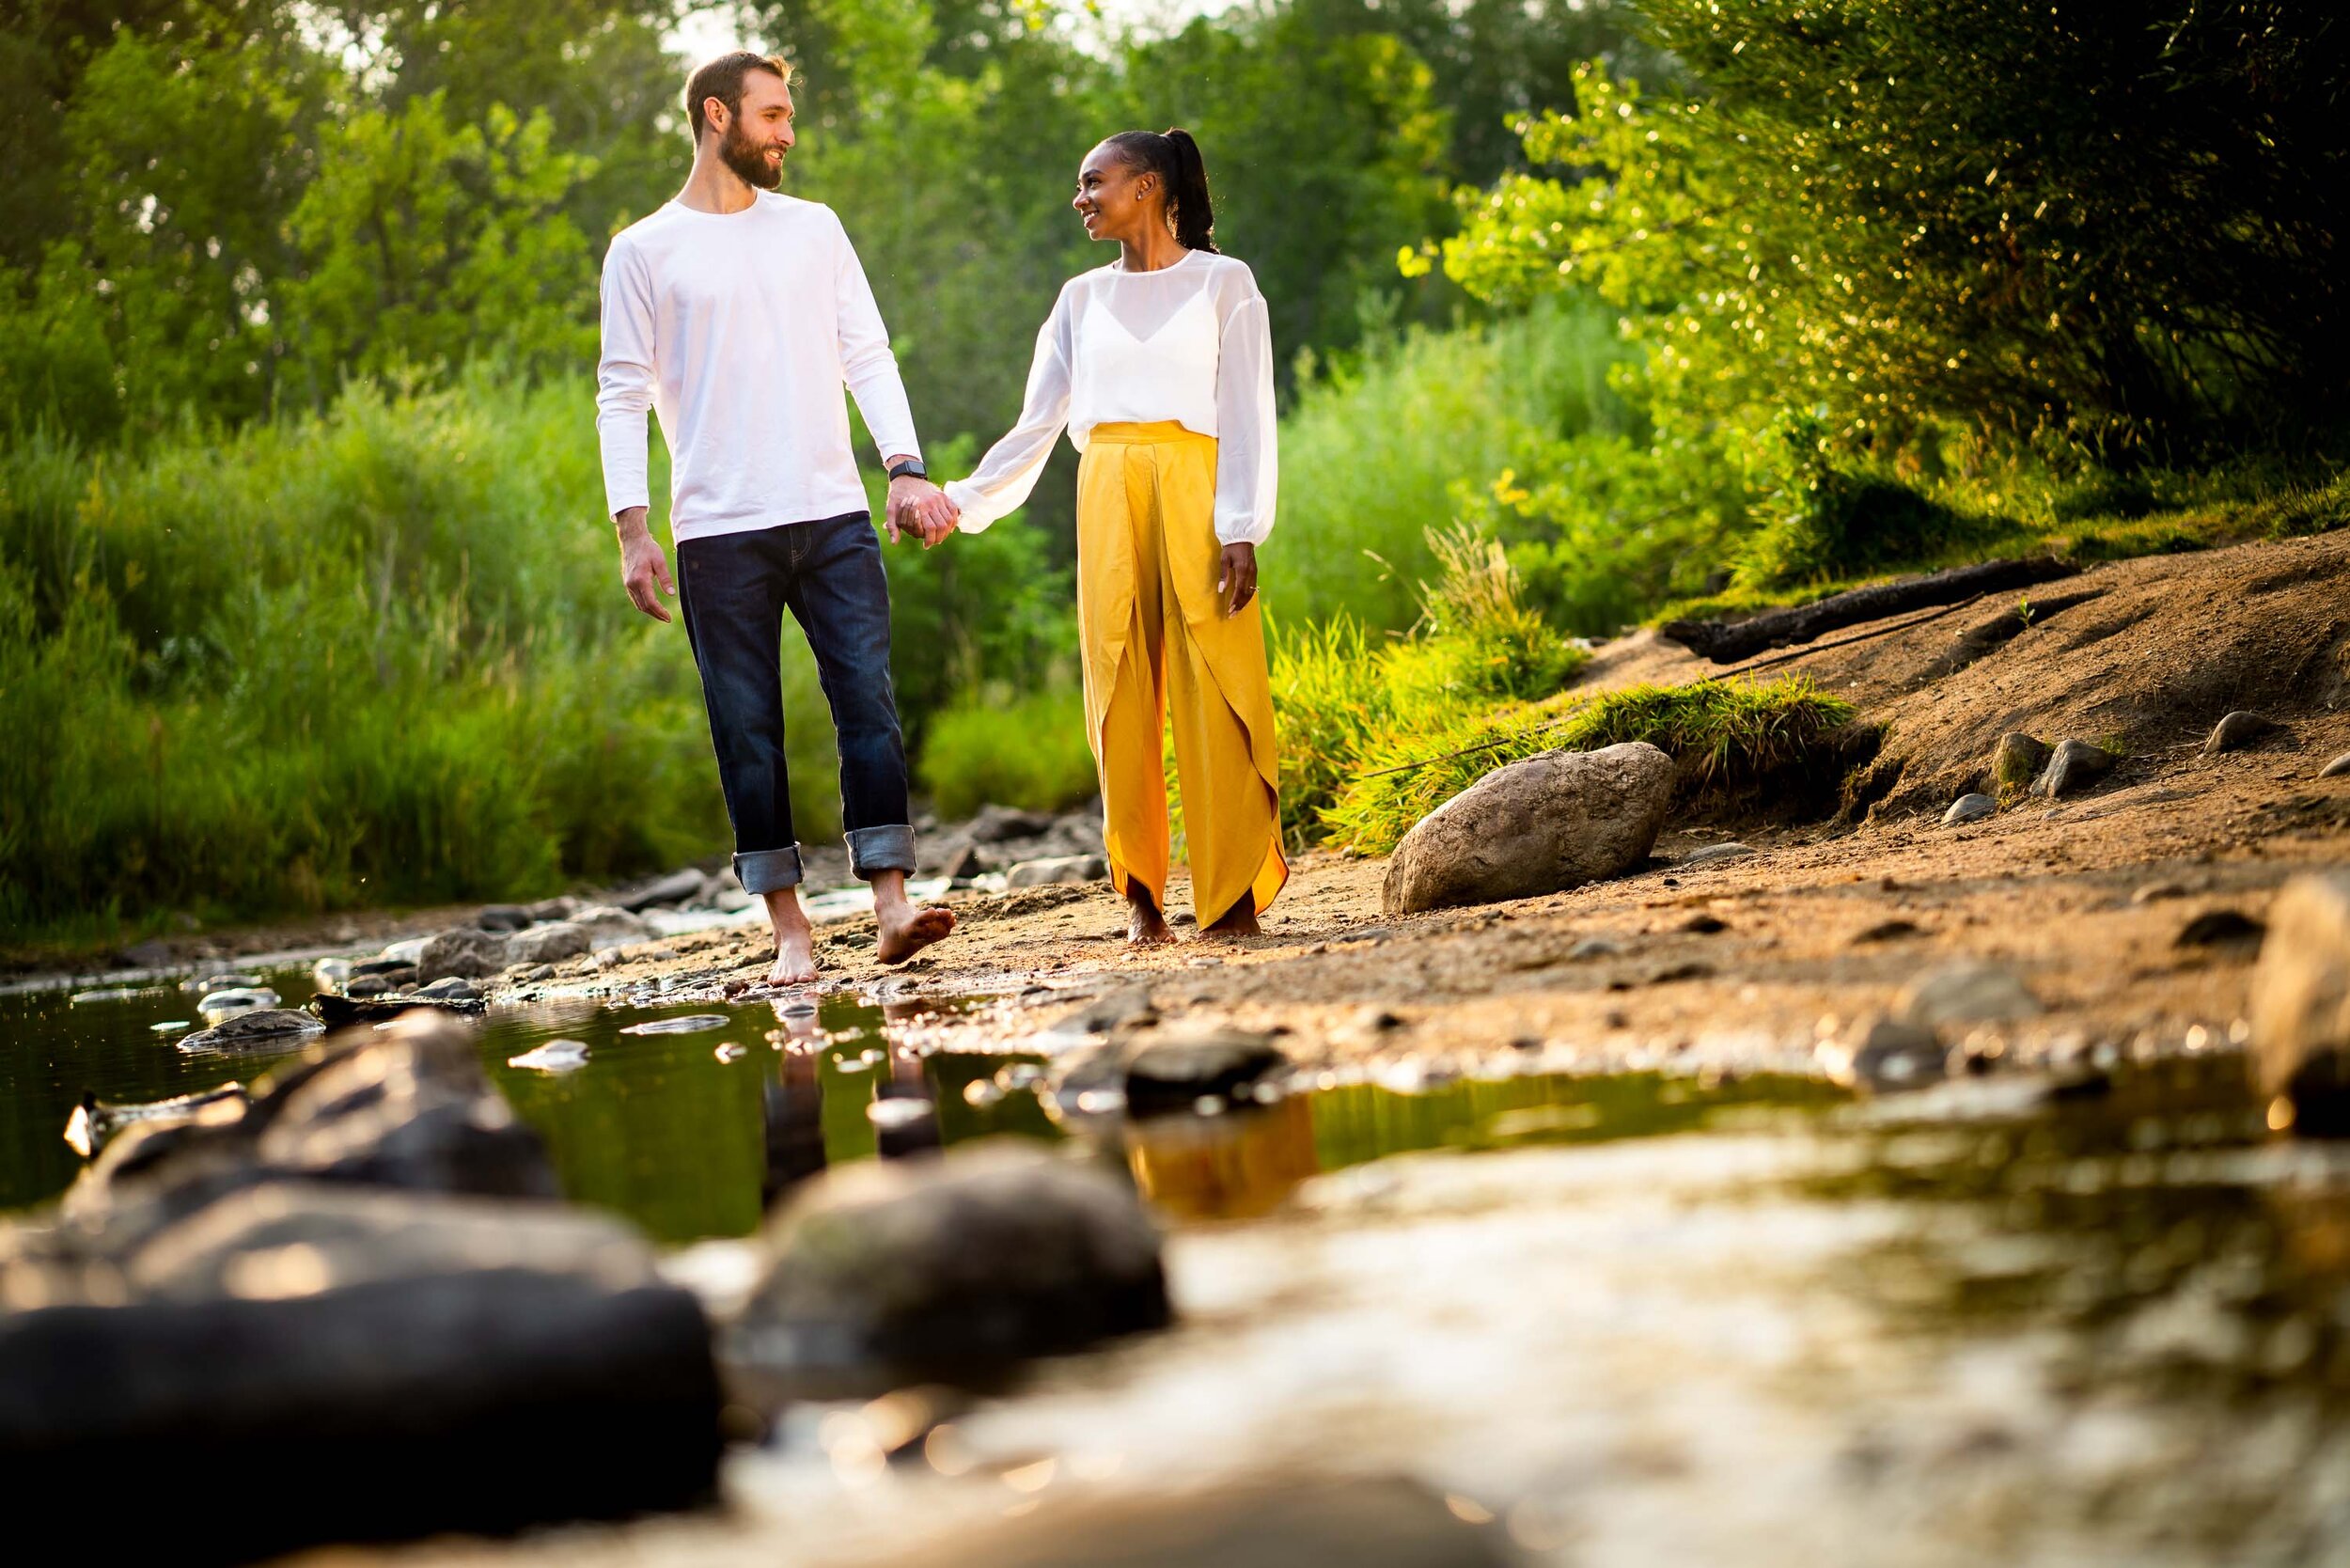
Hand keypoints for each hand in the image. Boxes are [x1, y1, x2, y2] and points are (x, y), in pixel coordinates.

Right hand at [614, 507, 674, 622]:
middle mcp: (631, 584)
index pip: (650, 602)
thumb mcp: (660, 561)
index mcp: (640, 579)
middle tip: (667, 619)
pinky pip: (635, 598)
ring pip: (638, 604)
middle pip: (643, 606)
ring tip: (661, 615)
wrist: (632, 540)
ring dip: (649, 611)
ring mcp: (627, 584)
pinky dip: (643, 605)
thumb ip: (665, 578)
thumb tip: (671, 594)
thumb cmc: (648, 548)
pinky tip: (652, 606)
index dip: (660, 612)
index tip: (668, 618)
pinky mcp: (627, 582)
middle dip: (656, 614)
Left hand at [886, 474, 957, 547]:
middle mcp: (931, 503)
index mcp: (919, 507)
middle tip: (934, 542)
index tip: (926, 545)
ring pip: (950, 519)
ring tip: (941, 536)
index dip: (930, 540)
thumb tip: (894, 542)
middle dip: (939, 538)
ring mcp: (939, 498)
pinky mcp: (943, 495)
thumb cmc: (897, 495)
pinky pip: (953, 510)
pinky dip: (953, 520)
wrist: (906, 477)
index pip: (930, 529)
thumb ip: (893, 527)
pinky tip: (948, 527)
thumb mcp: (891, 510)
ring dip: (947, 531)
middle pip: (942, 526)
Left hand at [1217, 541, 1257, 616]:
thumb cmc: (1230, 548)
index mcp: (1242, 570)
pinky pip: (1253, 588)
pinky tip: (1242, 602)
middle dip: (1239, 606)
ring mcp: (1254, 573)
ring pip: (1251, 592)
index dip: (1235, 601)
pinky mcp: (1255, 572)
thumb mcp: (1224, 560)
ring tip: (1237, 611)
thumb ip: (1223, 575)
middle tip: (1232, 615)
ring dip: (1244, 603)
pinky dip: (1248, 597)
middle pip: (1247, 594)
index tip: (1229, 610)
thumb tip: (1221, 590)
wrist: (1242, 537)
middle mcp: (1250, 573)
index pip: (1239, 590)